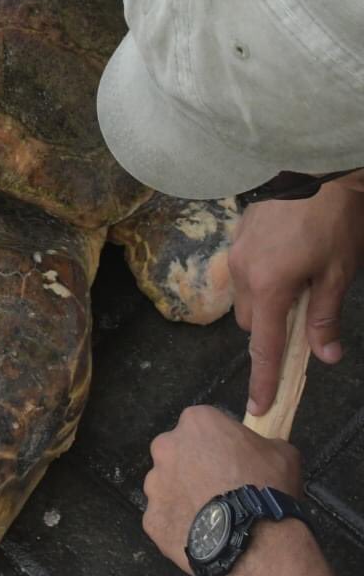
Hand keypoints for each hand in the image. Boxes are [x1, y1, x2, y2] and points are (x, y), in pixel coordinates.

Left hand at [143, 405, 301, 573]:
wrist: (254, 541)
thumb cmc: (268, 490)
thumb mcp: (282, 454)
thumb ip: (265, 444)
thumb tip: (264, 450)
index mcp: (196, 422)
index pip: (203, 426)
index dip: (219, 445)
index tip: (233, 463)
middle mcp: (166, 446)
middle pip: (178, 453)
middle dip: (195, 469)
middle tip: (220, 490)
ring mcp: (154, 483)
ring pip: (168, 487)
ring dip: (185, 497)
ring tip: (213, 518)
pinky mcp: (152, 518)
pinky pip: (165, 519)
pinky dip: (180, 527)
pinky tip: (204, 538)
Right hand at [230, 185, 363, 414]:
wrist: (316, 170)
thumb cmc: (333, 222)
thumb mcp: (338, 274)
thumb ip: (325, 317)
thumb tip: (324, 356)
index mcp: (268, 287)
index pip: (264, 346)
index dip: (263, 378)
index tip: (258, 406)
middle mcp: (243, 273)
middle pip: (251, 322)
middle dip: (271, 330)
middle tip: (304, 317)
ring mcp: (236, 251)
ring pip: (245, 296)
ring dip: (265, 301)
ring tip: (297, 281)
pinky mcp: (238, 234)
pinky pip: (244, 270)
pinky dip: (261, 276)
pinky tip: (286, 257)